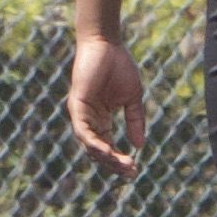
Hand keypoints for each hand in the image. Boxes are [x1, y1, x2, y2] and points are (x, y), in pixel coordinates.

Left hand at [66, 29, 147, 174]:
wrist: (107, 44)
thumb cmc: (118, 66)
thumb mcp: (132, 98)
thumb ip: (135, 121)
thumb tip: (140, 146)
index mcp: (100, 119)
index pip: (107, 146)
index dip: (119, 160)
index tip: (135, 170)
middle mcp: (89, 120)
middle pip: (98, 150)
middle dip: (114, 163)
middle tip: (131, 172)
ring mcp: (81, 114)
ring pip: (89, 145)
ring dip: (106, 157)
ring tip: (124, 164)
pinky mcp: (76, 105)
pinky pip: (83, 130)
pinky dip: (94, 142)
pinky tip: (107, 151)